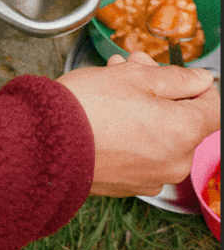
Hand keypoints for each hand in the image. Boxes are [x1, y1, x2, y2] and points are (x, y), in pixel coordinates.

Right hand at [57, 51, 218, 196]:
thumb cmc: (86, 107)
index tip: (174, 73)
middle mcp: (174, 162)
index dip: (196, 85)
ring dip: (141, 107)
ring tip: (109, 83)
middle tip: (130, 65)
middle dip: (158, 89)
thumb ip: (176, 77)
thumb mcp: (134, 76)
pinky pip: (140, 153)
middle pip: (181, 118)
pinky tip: (104, 111)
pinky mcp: (126, 185)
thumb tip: (200, 79)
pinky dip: (129, 132)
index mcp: (183, 132)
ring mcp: (150, 177)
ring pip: (158, 134)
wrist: (42, 144)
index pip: (213, 107)